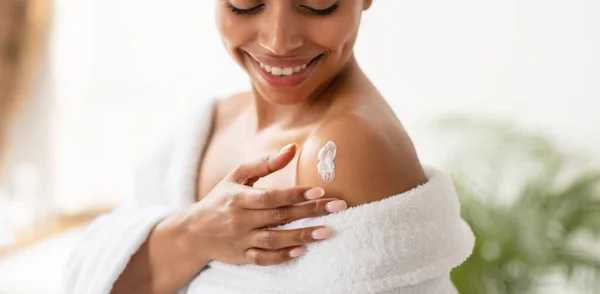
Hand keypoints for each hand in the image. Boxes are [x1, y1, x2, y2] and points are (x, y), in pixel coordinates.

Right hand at [180, 143, 346, 265]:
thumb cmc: (220, 199)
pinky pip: (264, 258)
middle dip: (310, 211)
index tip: (319, 191)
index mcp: (239, 198)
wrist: (194, 232)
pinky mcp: (243, 256)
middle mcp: (241, 220)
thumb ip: (264, 164)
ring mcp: (242, 240)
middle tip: (338, 207)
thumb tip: (292, 148)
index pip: (271, 196)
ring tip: (327, 231)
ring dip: (301, 236)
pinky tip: (301, 251)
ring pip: (275, 239)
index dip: (295, 193)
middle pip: (279, 216)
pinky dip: (282, 256)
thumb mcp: (236, 177)